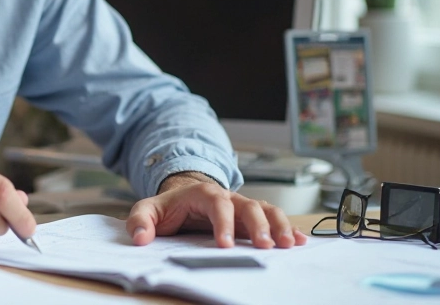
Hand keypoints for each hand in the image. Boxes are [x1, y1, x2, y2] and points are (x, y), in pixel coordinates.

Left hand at [125, 172, 307, 248]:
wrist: (182, 198)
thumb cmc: (168, 207)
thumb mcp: (148, 210)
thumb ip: (140, 221)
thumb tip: (140, 238)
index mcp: (203, 193)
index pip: (217, 204)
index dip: (222, 223)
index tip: (224, 244)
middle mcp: (228, 197)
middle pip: (248, 206)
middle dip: (259, 226)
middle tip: (267, 246)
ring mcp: (242, 206)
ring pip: (266, 210)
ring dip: (279, 225)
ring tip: (289, 244)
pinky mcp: (251, 217)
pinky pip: (273, 218)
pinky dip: (288, 228)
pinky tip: (299, 241)